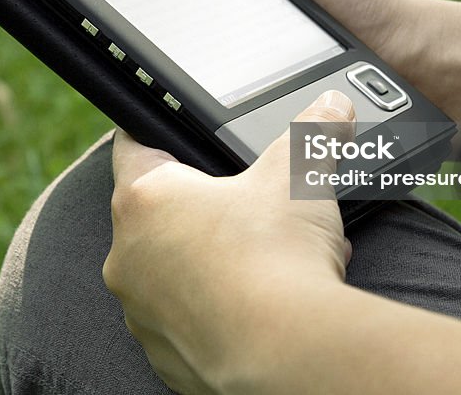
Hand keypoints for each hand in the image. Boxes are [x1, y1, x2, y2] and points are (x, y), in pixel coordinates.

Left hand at [103, 90, 355, 393]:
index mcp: (145, 199)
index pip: (132, 145)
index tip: (169, 132)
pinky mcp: (164, 355)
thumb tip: (332, 105)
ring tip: (263, 257)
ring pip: (170, 270)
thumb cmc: (276, 259)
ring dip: (206, 260)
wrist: (289, 355)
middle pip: (157, 213)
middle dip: (201, 206)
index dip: (154, 133)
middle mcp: (128, 255)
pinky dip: (213, 309)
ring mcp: (142, 311)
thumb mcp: (300, 176)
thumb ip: (312, 132)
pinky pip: (184, 320)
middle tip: (245, 204)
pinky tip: (258, 302)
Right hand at [157, 0, 431, 78]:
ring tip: (131, 60)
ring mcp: (228, 52)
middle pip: (160, 4)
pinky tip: (167, 98)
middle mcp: (221, 4)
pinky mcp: (238, 95)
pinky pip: (200, 94)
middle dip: (133, 7)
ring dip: (155, 61)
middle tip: (105, 10)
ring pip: (172, 57)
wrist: (400, 62)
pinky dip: (183, 95)